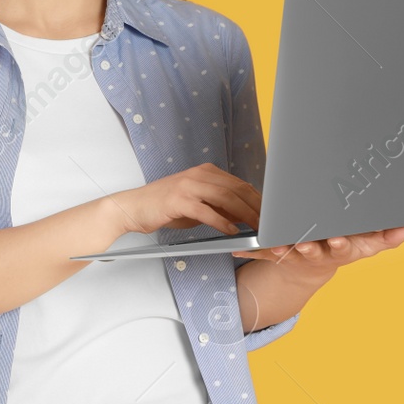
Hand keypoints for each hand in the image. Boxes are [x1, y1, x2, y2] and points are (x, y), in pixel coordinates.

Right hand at [108, 163, 259, 237]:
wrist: (133, 207)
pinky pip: (206, 211)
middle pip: (236, 189)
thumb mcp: (196, 203)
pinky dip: (222, 222)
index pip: (239, 183)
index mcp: (205, 172)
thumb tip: (243, 215)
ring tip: (256, 228)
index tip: (270, 214)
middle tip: (269, 224)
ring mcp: (188, 186)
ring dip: (245, 214)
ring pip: (226, 198)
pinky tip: (232, 231)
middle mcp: (199, 175)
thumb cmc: (164, 207)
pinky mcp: (178, 200)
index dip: (258, 199)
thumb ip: (218, 205)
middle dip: (256, 207)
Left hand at [232, 225, 403, 268]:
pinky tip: (237, 246)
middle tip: (304, 243)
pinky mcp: (277, 253)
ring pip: (289, 251)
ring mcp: (298, 254)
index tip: (337, 240)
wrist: (308, 269)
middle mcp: (319, 253)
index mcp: (341, 249)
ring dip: (281, 248)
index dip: (340, 244)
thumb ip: (386, 237)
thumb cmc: (340, 248)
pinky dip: (251, 249)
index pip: (344, 248)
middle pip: (314, 250)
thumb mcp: (365, 245)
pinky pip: (263, 251)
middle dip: (310, 247)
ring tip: (274, 243)